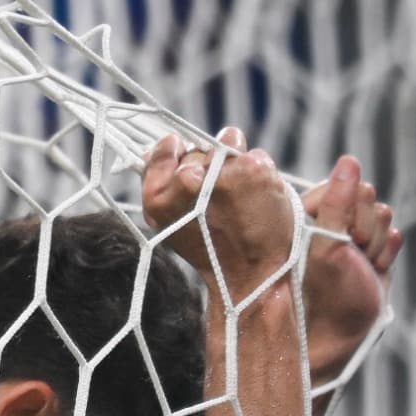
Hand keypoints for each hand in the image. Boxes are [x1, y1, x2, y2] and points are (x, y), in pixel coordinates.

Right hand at [143, 125, 296, 296]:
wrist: (252, 274)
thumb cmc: (210, 250)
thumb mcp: (168, 224)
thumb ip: (158, 184)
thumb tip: (157, 149)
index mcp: (158, 196)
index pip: (166, 146)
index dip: (178, 153)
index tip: (190, 170)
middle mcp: (186, 180)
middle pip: (197, 147)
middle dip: (208, 162)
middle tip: (217, 197)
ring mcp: (220, 173)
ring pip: (227, 141)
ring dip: (234, 160)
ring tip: (238, 192)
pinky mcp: (252, 170)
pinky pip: (253, 153)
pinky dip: (258, 170)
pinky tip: (257, 196)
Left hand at [299, 155, 402, 377]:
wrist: (337, 333)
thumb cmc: (320, 289)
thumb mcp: (326, 244)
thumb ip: (337, 203)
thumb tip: (349, 159)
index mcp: (309, 212)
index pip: (346, 184)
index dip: (349, 208)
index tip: (340, 235)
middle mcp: (331, 220)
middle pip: (368, 196)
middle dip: (365, 226)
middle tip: (351, 252)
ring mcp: (354, 235)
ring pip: (384, 214)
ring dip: (375, 242)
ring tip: (359, 265)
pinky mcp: (373, 251)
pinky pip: (394, 235)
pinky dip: (386, 253)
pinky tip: (373, 269)